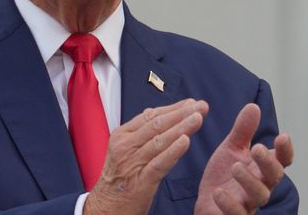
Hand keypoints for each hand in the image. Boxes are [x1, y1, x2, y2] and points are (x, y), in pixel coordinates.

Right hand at [84, 99, 209, 214]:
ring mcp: (132, 163)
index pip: (150, 116)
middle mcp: (125, 146)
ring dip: (181, 128)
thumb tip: (156, 113)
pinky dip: (173, 151)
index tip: (191, 103)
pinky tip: (186, 141)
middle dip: (181, 114)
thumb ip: (140, 134)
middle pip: (157, 125)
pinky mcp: (140, 182)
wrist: (105, 208)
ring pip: (160, 141)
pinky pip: (159, 163)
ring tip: (198, 118)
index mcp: (121, 136)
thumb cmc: (119, 179)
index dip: (172, 108)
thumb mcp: (124, 151)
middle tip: (201, 106)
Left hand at [194, 104, 292, 214]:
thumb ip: (243, 131)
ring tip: (235, 167)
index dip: (285, 150)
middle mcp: (260, 186)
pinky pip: (237, 214)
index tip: (283, 135)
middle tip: (256, 148)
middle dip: (267, 163)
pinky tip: (219, 192)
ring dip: (249, 181)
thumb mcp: (231, 149)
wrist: (206, 202)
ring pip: (258, 196)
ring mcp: (248, 203)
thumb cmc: (224, 175)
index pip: (281, 160)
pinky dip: (229, 205)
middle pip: (273, 177)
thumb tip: (254, 105)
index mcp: (261, 168)